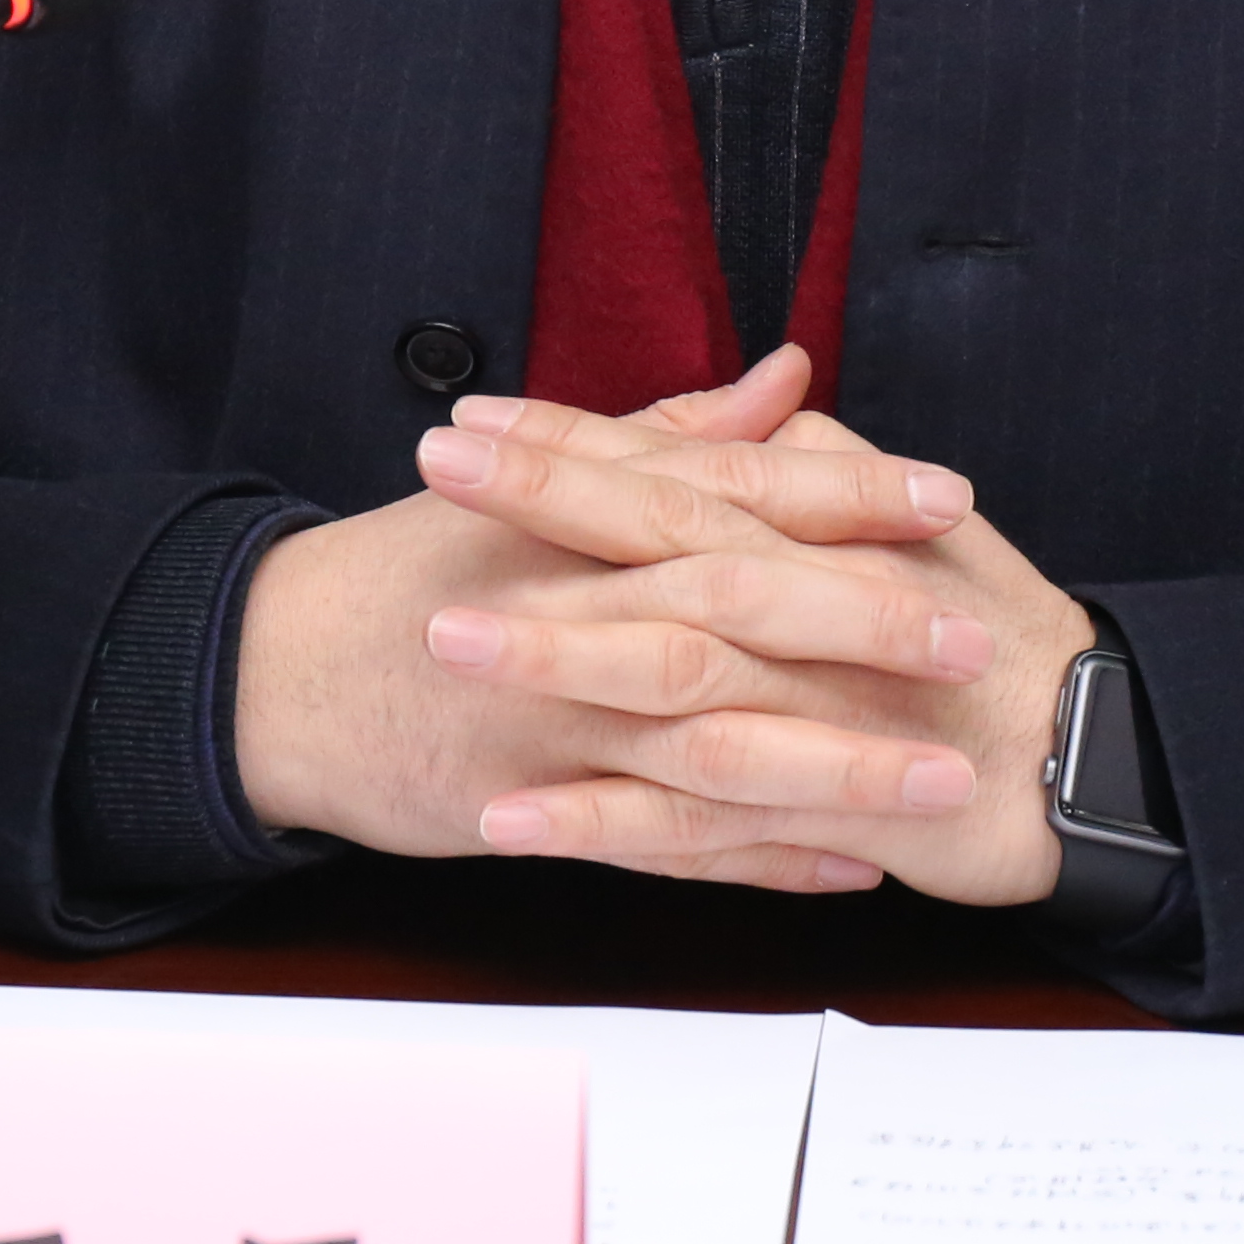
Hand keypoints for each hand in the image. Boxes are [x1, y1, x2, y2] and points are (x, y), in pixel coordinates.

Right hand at [231, 352, 999, 891]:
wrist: (273, 674)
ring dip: (836, 765)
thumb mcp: (529, 481)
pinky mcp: (537, 812)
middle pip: (735, 609)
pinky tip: (853, 866)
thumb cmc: (410, 570)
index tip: (945, 496)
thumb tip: (787, 377)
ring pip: (714, 741)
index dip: (844, 495)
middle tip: (970, 637)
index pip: (731, 494)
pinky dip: (760, 859)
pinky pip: (666, 843)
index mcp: (581, 521)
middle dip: (860, 624)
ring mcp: (555, 721)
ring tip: (944, 778)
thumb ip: (670, 435)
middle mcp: (572, 612)